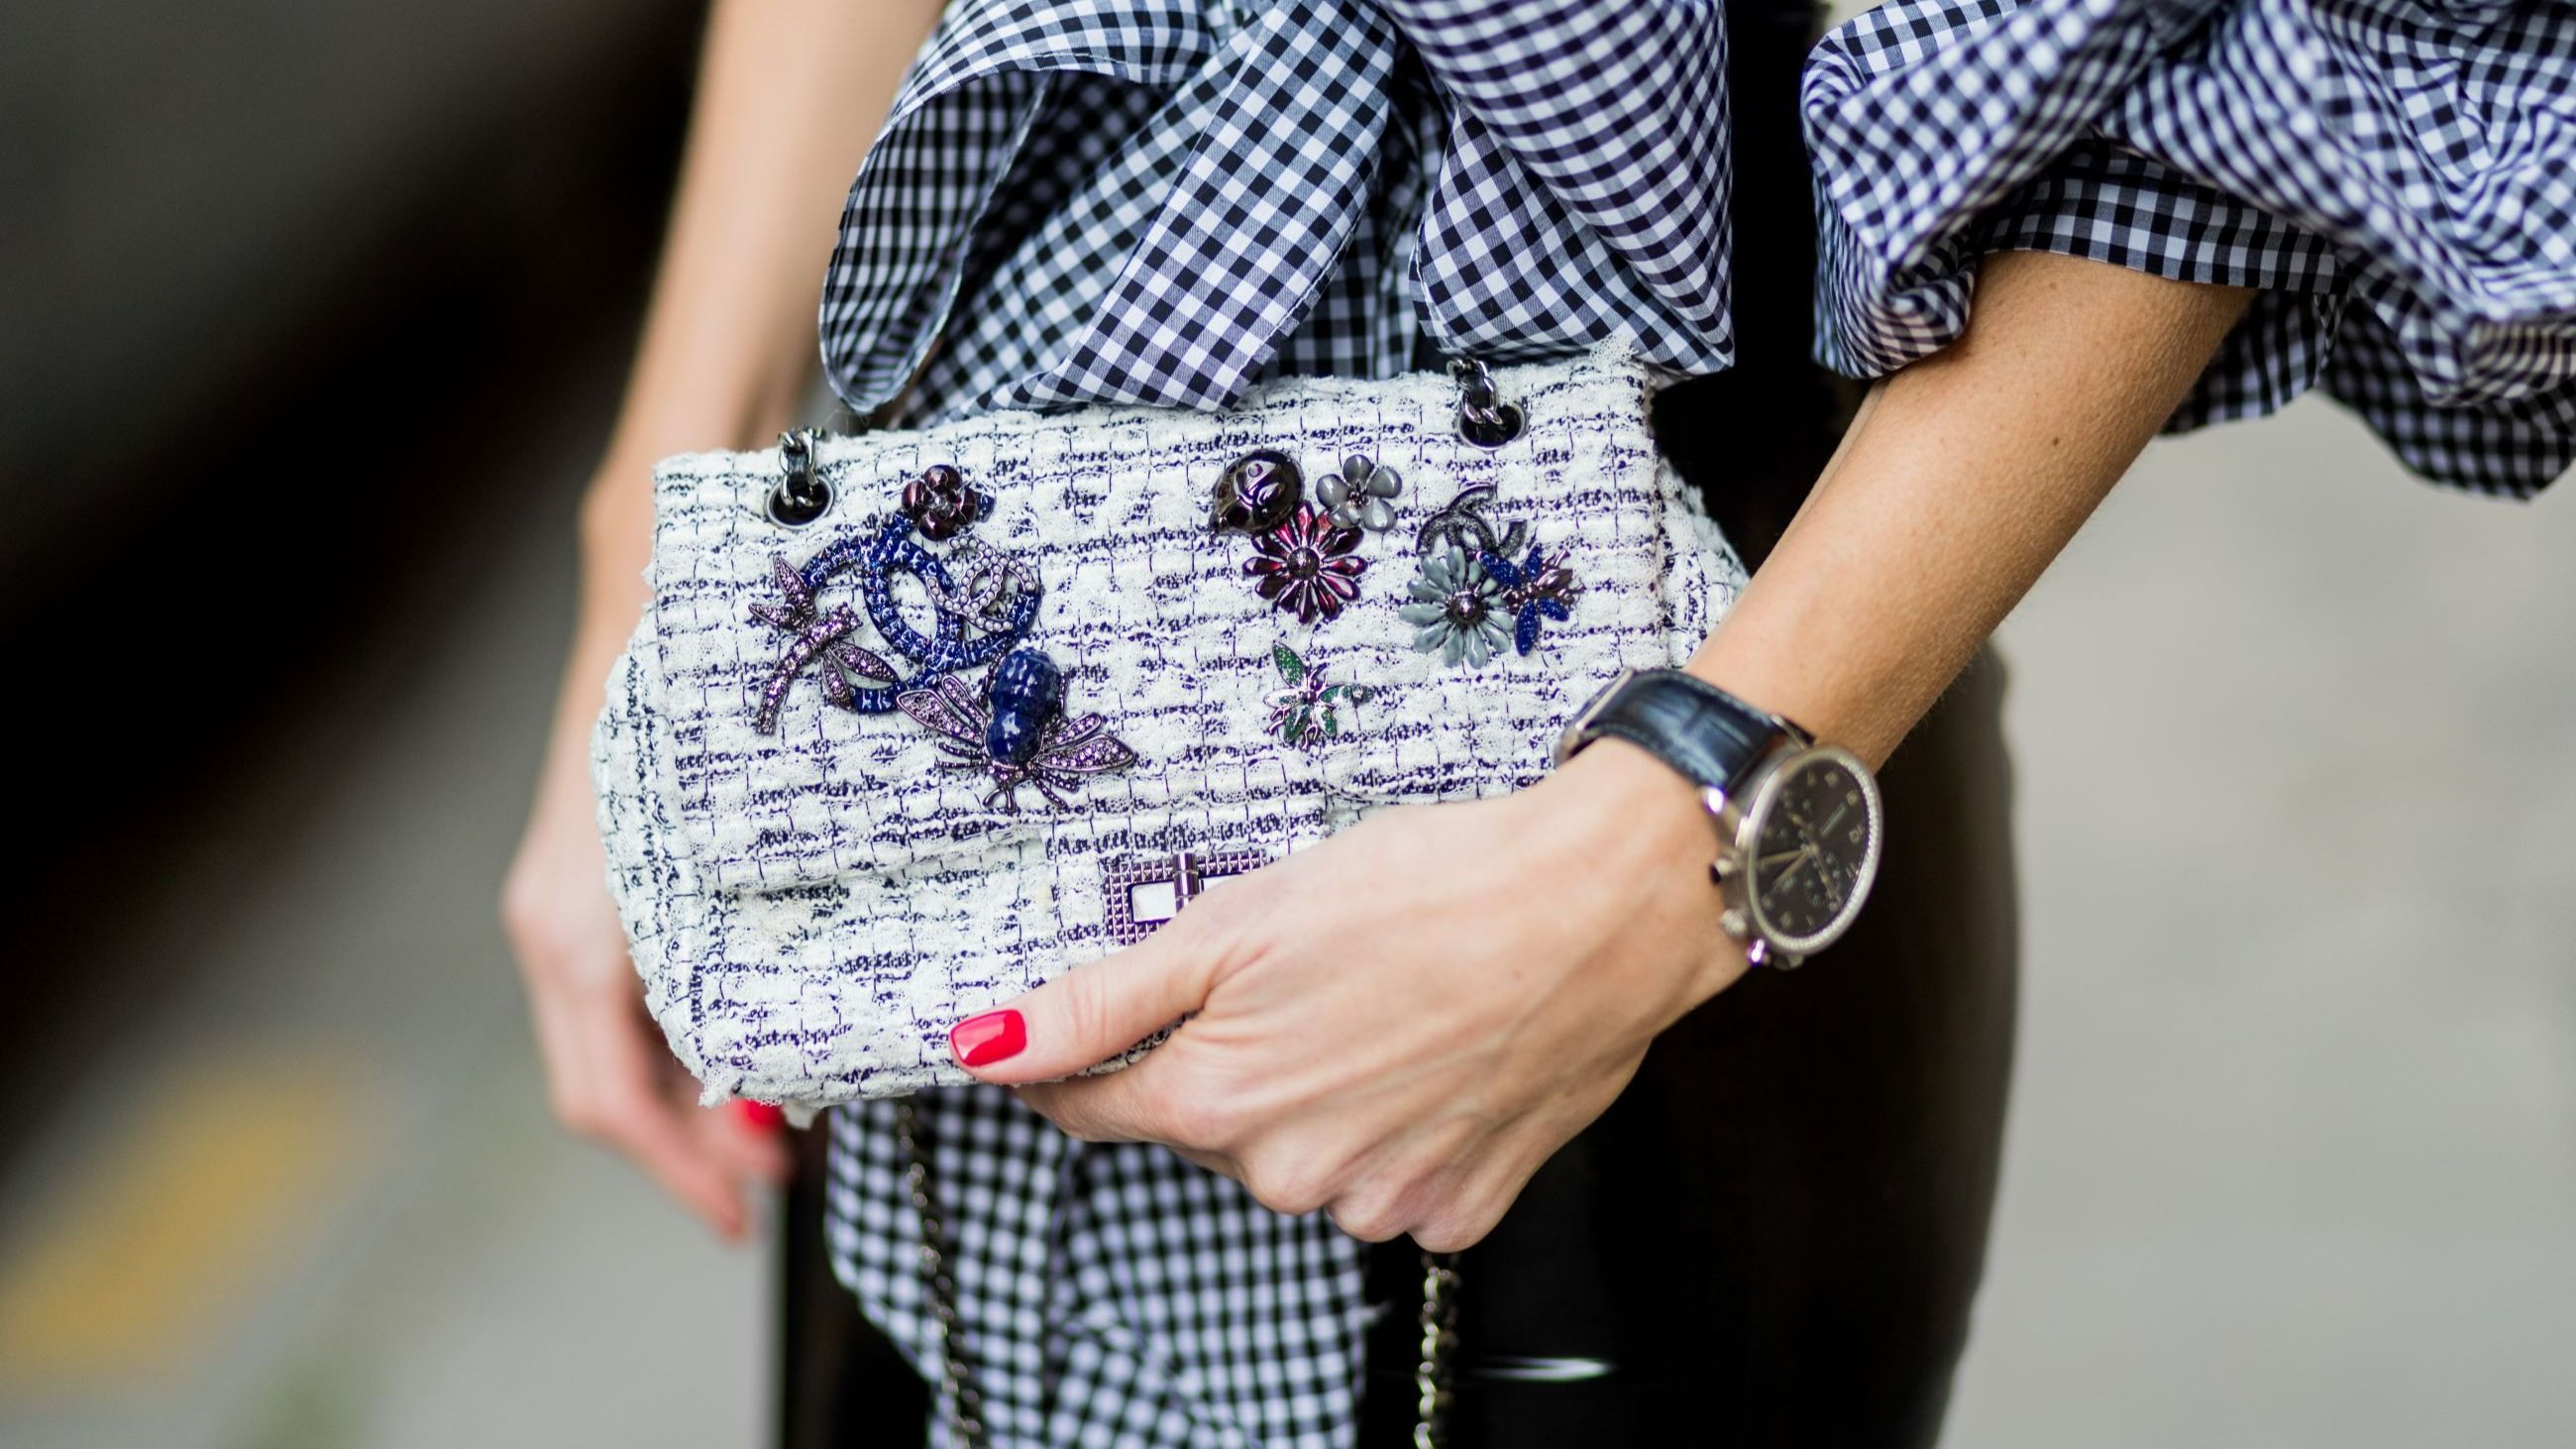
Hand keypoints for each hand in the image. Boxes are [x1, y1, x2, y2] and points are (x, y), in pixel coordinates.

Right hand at [502, 628, 788, 1239]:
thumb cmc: (684, 707)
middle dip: (694, 1150)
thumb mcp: (722, 855)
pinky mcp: (591, 887)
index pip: (611, 1100)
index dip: (682, 1169)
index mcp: (579, 936)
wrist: (647, 595)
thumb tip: (776, 1095)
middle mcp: (554, 931)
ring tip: (784, 1124)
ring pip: (617, 1046)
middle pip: (609, 1090)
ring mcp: (565, 909)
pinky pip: (624, 997)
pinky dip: (683, 1038)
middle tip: (780, 1178)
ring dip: (693, 1099)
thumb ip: (737, 974)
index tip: (744, 1215)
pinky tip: (750, 1038)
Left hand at [957, 743, 1744, 1250]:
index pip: (1085, 1105)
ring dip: (1309, 1094)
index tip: (1061, 1027)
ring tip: (1372, 1003)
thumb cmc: (1428, 887)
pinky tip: (1429, 1057)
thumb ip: (1100, 1000)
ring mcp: (1380, 1202)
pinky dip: (1394, 1127)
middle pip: (1201, 1125)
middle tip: (1283, 972)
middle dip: (1215, 1056)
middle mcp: (1291, 1176)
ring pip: (1296, 1155)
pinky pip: (1389, 1179)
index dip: (1062, 1060)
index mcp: (1218, 1104)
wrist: (1599, 906)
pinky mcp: (1460, 1208)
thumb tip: (980, 1045)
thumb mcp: (1236, 920)